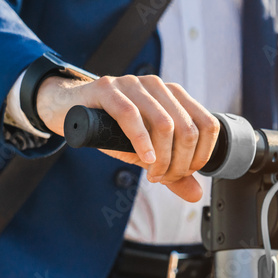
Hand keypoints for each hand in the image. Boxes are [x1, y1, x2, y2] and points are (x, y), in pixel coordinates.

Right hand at [37, 74, 219, 202]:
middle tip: (163, 178)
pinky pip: (130, 115)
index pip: (207, 124)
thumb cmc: (110, 130)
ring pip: (164, 123)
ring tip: (152, 173)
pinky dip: (141, 142)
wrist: (70, 112)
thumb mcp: (145, 152)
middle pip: (187, 128)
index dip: (201, 155)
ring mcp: (133, 84)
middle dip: (180, 162)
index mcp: (173, 96)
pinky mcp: (107, 88)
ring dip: (162, 158)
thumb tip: (195, 193)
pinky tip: (144, 159)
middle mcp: (157, 86)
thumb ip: (172, 171)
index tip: (184, 173)